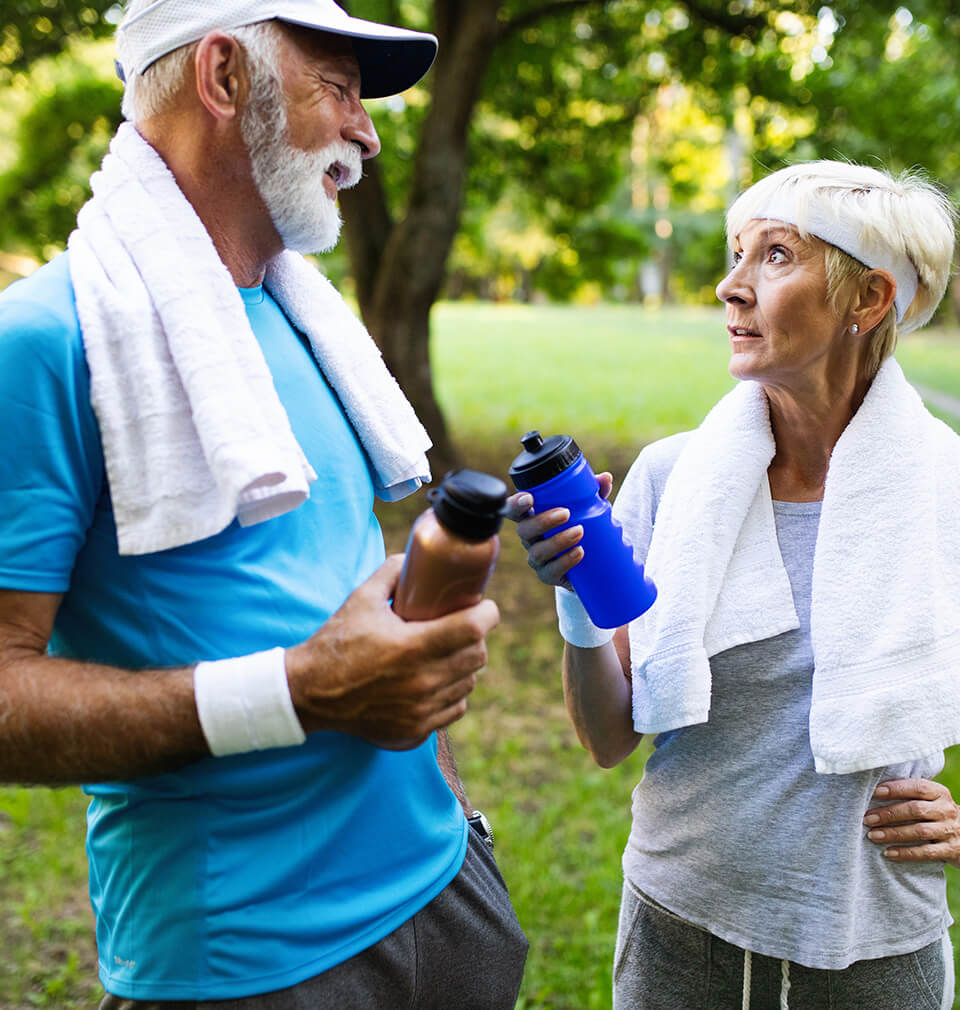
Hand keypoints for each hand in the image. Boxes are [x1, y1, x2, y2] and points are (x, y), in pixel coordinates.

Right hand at [285, 555, 498, 748]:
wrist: (310, 693)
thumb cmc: (337, 643)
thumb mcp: (362, 598)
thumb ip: (393, 572)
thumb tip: (417, 559)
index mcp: (411, 647)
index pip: (473, 628)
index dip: (487, 614)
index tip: (485, 607)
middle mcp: (422, 682)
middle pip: (477, 656)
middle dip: (476, 637)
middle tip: (463, 627)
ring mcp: (421, 710)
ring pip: (469, 683)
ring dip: (464, 665)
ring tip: (448, 653)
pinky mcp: (417, 730)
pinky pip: (455, 708)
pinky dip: (452, 692)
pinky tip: (437, 680)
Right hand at [504, 472, 613, 589]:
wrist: (591, 562)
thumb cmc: (582, 525)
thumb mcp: (589, 507)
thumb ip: (594, 491)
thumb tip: (604, 478)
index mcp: (532, 517)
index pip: (514, 510)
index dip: (515, 504)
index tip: (529, 498)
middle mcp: (530, 538)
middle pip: (524, 530)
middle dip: (542, 521)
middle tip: (565, 513)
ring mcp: (537, 558)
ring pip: (537, 552)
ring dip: (557, 541)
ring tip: (579, 532)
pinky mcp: (548, 575)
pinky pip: (550, 572)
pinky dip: (564, 562)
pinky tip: (579, 552)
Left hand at [863, 778, 959, 867]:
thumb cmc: (937, 814)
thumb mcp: (931, 800)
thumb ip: (910, 794)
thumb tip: (873, 791)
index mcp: (939, 793)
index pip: (917, 787)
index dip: (896, 789)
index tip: (875, 792)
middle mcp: (946, 810)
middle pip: (915, 810)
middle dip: (888, 814)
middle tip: (867, 818)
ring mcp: (950, 831)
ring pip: (919, 831)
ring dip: (893, 834)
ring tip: (872, 835)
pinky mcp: (951, 850)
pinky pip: (926, 852)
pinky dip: (906, 853)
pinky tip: (888, 853)